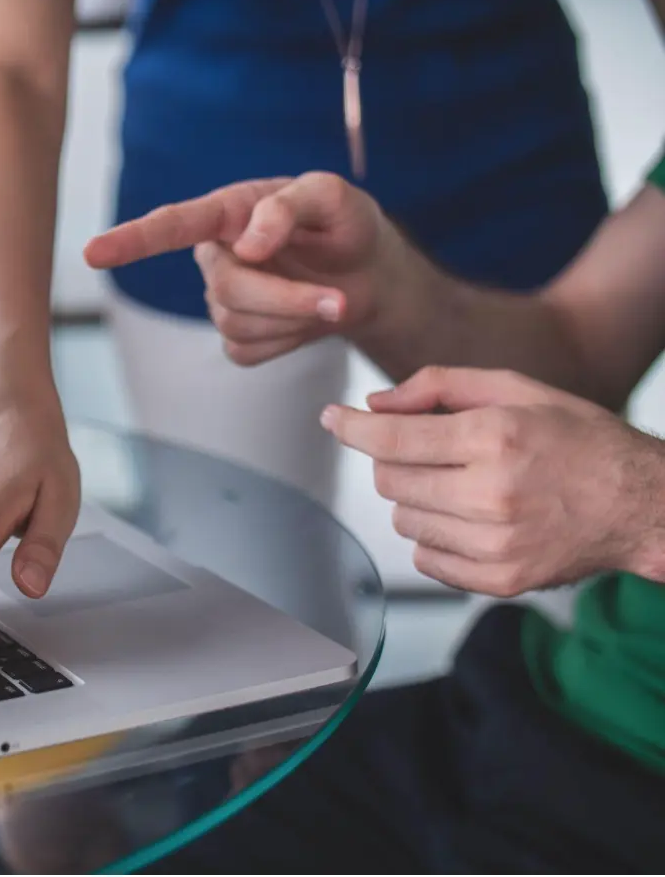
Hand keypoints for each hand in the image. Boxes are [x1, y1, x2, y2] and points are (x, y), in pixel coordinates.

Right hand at [84, 172, 403, 365]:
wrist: (370, 276)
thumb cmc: (345, 225)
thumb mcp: (334, 197)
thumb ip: (289, 206)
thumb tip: (248, 244)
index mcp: (228, 212)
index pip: (171, 226)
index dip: (130, 241)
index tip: (92, 253)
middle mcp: (216, 255)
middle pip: (226, 289)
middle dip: (285, 299)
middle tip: (337, 300)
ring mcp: (223, 299)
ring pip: (236, 324)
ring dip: (293, 319)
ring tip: (330, 300)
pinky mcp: (238, 337)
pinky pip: (247, 352)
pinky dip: (287, 342)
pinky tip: (304, 321)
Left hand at [321, 366, 664, 593]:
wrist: (641, 504)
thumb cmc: (579, 440)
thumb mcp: (516, 389)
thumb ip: (438, 386)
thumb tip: (375, 405)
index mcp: (495, 438)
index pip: (392, 439)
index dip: (352, 428)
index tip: (332, 419)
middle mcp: (492, 494)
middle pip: (390, 480)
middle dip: (396, 460)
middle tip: (432, 451)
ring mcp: (495, 544)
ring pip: (403, 520)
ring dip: (416, 499)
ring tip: (462, 485)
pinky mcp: (499, 580)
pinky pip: (425, 559)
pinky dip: (434, 538)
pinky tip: (470, 518)